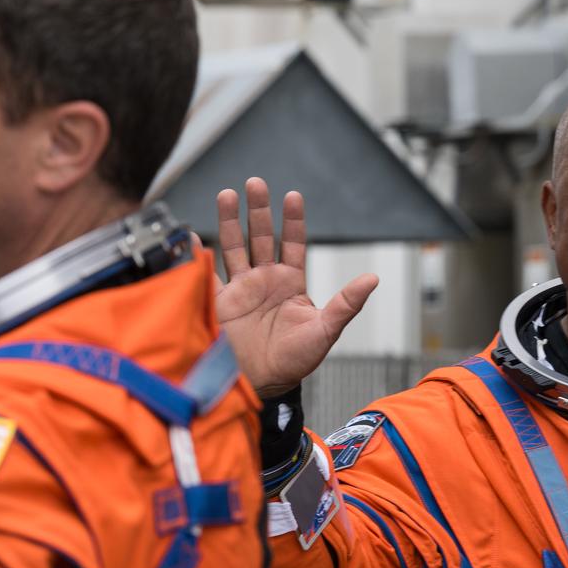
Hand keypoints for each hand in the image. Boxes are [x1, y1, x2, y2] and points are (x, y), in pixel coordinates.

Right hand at [215, 179, 379, 397]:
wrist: (260, 384)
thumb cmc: (294, 362)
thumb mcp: (325, 331)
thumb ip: (346, 304)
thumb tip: (372, 278)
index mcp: (290, 283)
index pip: (292, 243)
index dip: (292, 220)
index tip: (292, 196)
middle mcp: (264, 280)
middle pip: (260, 236)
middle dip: (258, 210)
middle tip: (255, 183)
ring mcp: (239, 289)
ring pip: (234, 246)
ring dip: (230, 220)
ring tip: (227, 194)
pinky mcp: (218, 302)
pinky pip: (207, 273)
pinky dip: (199, 254)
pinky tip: (194, 236)